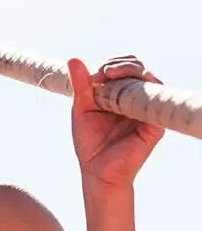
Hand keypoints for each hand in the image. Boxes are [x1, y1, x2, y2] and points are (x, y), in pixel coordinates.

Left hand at [67, 55, 164, 193]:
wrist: (97, 171)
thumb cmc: (90, 143)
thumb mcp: (82, 110)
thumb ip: (81, 86)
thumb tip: (73, 59)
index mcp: (118, 94)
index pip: (120, 68)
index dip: (110, 65)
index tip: (94, 75)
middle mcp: (134, 98)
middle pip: (135, 67)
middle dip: (119, 65)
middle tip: (103, 73)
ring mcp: (146, 108)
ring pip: (147, 78)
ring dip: (129, 71)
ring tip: (110, 77)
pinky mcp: (155, 122)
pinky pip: (156, 97)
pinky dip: (145, 87)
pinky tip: (129, 88)